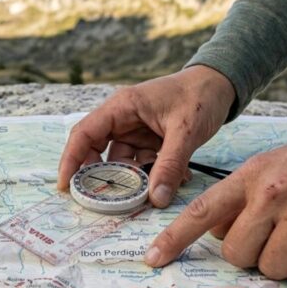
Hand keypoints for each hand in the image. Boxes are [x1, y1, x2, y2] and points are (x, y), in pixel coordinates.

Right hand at [58, 66, 235, 206]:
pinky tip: (172, 182)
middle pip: (97, 151)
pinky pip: (141, 163)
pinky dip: (153, 176)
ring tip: (147, 196)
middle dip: (101, 177)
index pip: (84, 134)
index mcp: (122, 106)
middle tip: (104, 202)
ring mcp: (135, 130)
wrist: (221, 85)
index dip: (71, 160)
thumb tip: (155, 199)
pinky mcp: (148, 140)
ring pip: (121, 162)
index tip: (65, 186)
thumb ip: (170, 164)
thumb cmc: (200, 96)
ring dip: (133, 180)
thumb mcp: (186, 131)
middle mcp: (122, 119)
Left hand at [143, 121, 286, 285]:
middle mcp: (272, 193)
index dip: (174, 240)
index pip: (202, 212)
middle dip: (255, 257)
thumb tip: (215, 232)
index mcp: (252, 176)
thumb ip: (244, 197)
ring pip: (273, 269)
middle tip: (282, 238)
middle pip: (237, 254)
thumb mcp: (276, 166)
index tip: (152, 259)